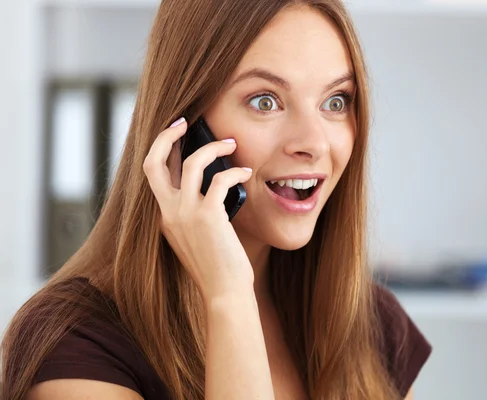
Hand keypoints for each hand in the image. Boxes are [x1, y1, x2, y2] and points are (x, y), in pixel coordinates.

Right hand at [143, 118, 254, 302]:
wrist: (224, 293)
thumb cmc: (216, 267)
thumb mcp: (196, 238)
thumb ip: (194, 213)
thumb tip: (211, 184)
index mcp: (163, 217)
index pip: (154, 174)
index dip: (162, 149)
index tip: (175, 133)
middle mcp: (168, 213)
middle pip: (153, 162)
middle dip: (166, 136)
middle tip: (184, 120)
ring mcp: (185, 214)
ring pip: (191, 163)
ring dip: (213, 148)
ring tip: (231, 144)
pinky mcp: (207, 216)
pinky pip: (220, 180)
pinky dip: (235, 172)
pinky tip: (247, 173)